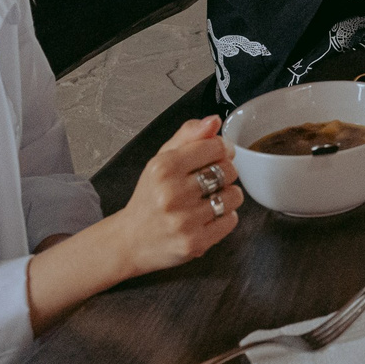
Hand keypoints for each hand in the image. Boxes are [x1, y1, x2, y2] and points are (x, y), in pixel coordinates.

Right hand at [108, 117, 242, 276]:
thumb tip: (214, 120)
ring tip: (208, 199)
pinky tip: (206, 217)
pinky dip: (225, 217)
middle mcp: (172, 194)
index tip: (218, 154)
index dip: (223, 149)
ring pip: (234, 196)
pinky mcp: (195, 242)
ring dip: (227, 196)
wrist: (131, 240)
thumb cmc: (150, 197)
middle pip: (229, 170)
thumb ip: (188, 136)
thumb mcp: (161, 159)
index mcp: (164, 167)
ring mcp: (184, 220)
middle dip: (224, 173)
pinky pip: (231, 220)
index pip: (216, 146)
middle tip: (209, 181)